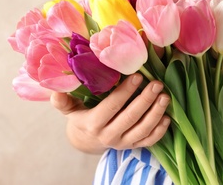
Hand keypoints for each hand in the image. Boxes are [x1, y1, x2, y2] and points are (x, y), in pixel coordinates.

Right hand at [50, 73, 170, 153]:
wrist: (87, 141)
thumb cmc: (80, 118)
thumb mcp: (69, 109)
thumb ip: (62, 101)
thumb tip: (56, 90)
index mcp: (93, 123)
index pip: (111, 107)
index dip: (125, 92)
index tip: (137, 76)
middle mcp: (108, 135)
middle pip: (130, 118)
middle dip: (145, 100)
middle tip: (157, 84)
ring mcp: (122, 143)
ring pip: (142, 130)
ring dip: (156, 113)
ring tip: (165, 97)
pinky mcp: (131, 147)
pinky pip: (148, 141)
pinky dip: (159, 131)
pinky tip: (166, 117)